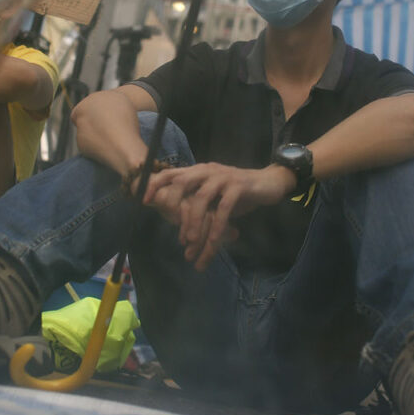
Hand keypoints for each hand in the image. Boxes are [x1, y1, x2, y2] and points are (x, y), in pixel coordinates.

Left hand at [144, 163, 293, 271]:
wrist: (270, 183)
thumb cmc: (240, 192)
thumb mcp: (215, 196)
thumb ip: (199, 204)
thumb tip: (181, 226)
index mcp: (200, 171)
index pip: (172, 172)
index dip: (156, 184)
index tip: (143, 200)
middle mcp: (208, 171)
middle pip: (183, 183)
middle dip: (173, 205)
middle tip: (171, 226)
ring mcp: (223, 178)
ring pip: (201, 200)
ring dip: (193, 223)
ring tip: (189, 243)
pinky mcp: (238, 187)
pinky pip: (223, 210)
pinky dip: (216, 228)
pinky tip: (213, 243)